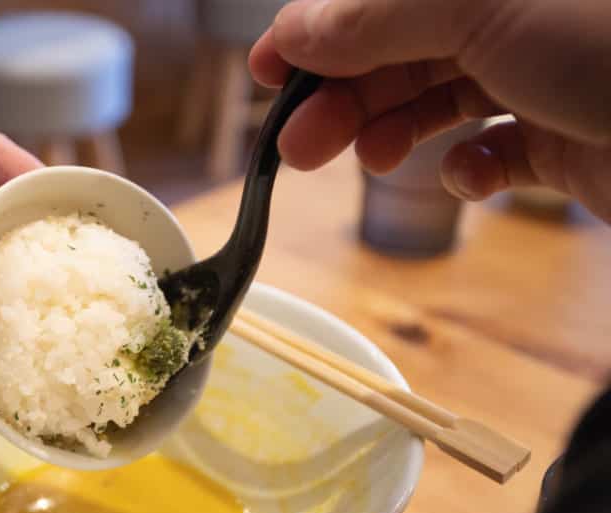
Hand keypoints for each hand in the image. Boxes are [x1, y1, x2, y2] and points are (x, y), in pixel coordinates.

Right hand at [249, 0, 610, 221]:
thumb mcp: (477, 10)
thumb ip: (375, 20)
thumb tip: (292, 31)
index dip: (316, 33)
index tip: (267, 78)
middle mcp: (511, 15)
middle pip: (398, 51)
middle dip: (345, 97)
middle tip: (299, 149)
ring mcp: (540, 74)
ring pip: (436, 101)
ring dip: (395, 133)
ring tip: (378, 162)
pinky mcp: (563, 136)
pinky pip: (494, 151)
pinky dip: (471, 168)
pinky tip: (472, 177)